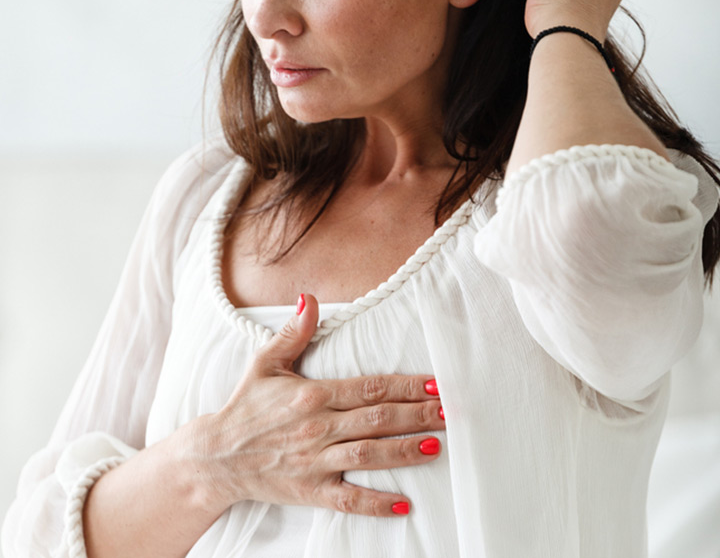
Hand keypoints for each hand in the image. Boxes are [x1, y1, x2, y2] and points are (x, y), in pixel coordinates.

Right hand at [199, 294, 443, 516]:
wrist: (217, 457)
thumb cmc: (245, 405)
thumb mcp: (265, 362)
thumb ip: (294, 331)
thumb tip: (309, 297)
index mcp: (312, 395)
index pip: (369, 387)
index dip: (405, 385)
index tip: (435, 383)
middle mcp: (318, 427)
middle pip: (378, 419)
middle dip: (418, 415)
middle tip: (451, 413)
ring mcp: (315, 462)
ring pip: (369, 456)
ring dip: (405, 451)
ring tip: (436, 446)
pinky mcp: (310, 491)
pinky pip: (347, 500)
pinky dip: (376, 504)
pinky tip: (404, 505)